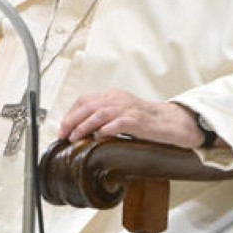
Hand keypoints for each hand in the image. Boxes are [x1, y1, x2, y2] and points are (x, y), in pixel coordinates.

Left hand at [58, 88, 203, 148]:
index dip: (70, 114)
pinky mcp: (138, 120)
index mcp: (111, 95)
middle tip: (64, 134)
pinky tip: (99, 136)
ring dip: (85, 126)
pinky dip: (107, 129)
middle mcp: (118, 99)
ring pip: (101, 113)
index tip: (62, 128)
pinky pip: (120, 122)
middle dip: (73, 120)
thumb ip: (102, 116)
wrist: (169, 121)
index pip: (84, 100)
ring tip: (76, 137)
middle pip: (89, 106)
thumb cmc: (144, 119)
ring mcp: (128, 109)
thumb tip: (79, 129)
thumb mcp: (120, 111)